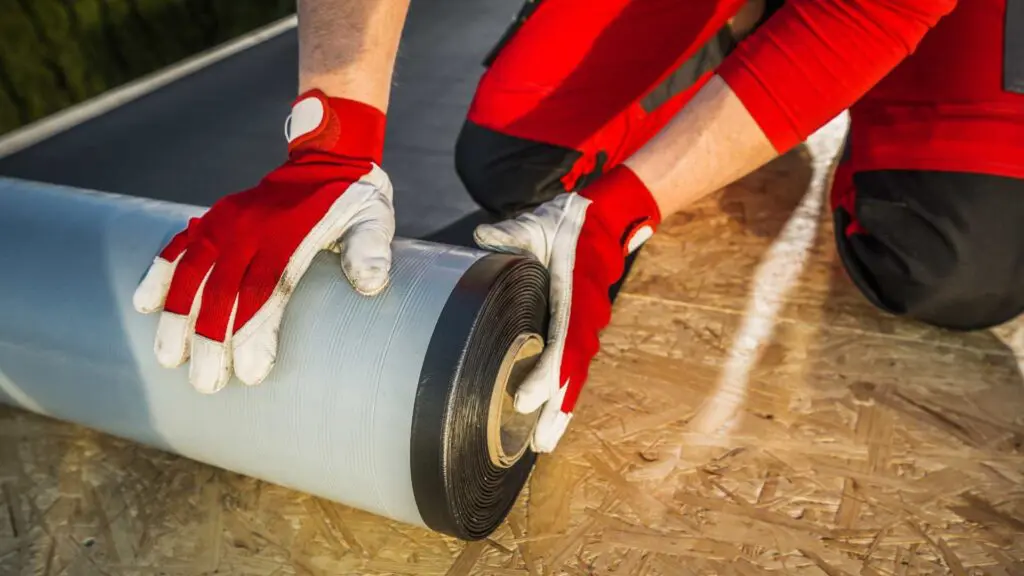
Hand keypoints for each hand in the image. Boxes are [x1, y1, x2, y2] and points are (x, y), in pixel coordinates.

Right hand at [133, 89, 394, 392]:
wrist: (328, 155)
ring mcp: (229, 221)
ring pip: (192, 271)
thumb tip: (371, 284)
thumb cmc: (354, 199)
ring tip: (167, 358)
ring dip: (177, 315)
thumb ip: (371, 249)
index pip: (264, 289)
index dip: (253, 332)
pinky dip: (161, 272)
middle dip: (209, 339)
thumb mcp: (375, 219)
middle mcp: (252, 228)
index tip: (249, 373)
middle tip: (206, 384)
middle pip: (223, 289)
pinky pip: (180, 244)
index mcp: (290, 233)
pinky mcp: (216, 217)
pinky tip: (144, 304)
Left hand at [473, 165, 660, 451]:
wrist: (603, 218)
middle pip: (572, 373)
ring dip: (564, 410)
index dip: (546, 376)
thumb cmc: (568, 222)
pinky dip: (567, 393)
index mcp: (573, 296)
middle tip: (540, 444)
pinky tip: (554, 417)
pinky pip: (576, 366)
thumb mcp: (538, 223)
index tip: (526, 400)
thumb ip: (511, 233)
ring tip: (546, 442)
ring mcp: (587, 325)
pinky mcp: (582, 327)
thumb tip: (481, 237)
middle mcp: (584, 318)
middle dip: (557, 410)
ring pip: (576, 375)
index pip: (561, 343)